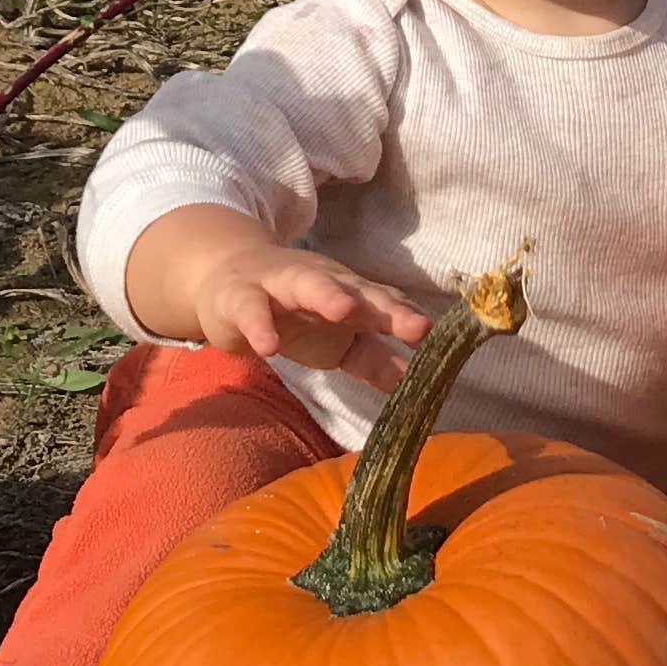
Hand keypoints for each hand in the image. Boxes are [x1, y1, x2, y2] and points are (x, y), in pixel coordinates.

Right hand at [124, 206, 433, 390]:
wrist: (227, 279)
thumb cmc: (294, 314)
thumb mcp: (337, 340)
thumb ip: (374, 359)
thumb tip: (414, 385)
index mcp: (351, 294)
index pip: (386, 305)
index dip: (411, 321)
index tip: (439, 340)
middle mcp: (323, 282)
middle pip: (359, 293)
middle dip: (387, 308)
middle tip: (417, 326)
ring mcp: (281, 285)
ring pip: (307, 285)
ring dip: (326, 294)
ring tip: (344, 311)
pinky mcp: (241, 296)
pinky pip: (252, 310)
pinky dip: (260, 325)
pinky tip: (270, 346)